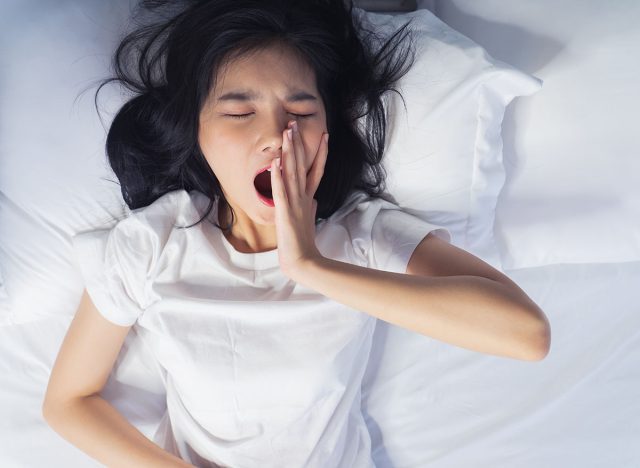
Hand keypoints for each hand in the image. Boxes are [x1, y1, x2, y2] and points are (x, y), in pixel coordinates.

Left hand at [270, 120, 328, 278]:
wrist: (303, 261)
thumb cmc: (305, 243)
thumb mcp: (310, 221)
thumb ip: (311, 207)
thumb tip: (314, 200)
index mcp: (309, 198)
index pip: (316, 170)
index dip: (320, 152)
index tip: (323, 135)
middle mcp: (303, 197)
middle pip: (302, 164)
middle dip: (298, 143)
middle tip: (294, 123)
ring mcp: (294, 203)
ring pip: (292, 172)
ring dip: (289, 151)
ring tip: (287, 132)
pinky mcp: (284, 212)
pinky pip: (280, 190)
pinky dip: (278, 176)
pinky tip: (275, 161)